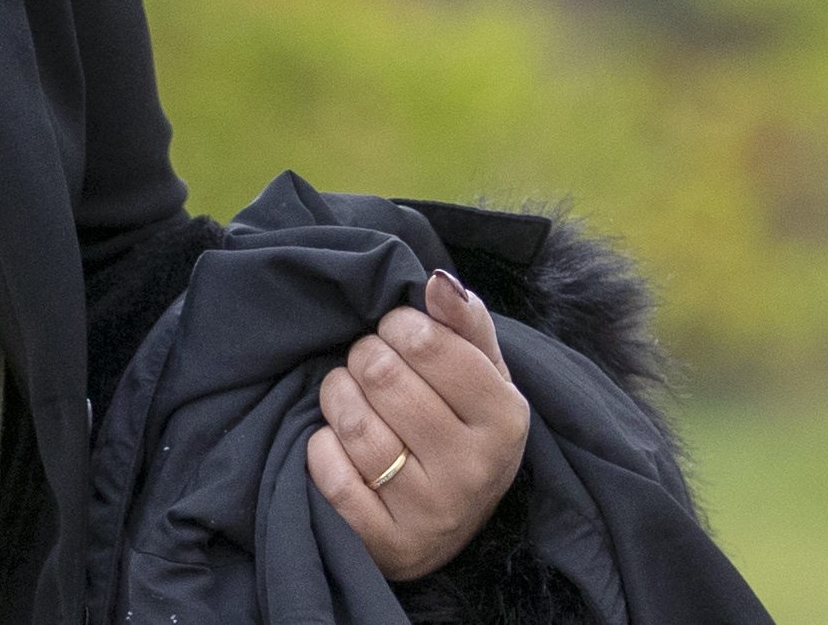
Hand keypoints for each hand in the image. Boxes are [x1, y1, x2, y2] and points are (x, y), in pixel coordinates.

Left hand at [306, 268, 529, 580]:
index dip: (397, 325)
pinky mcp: (388, 545)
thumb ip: (463, 321)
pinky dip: (323, 448)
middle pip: (382, 375)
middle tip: (371, 367)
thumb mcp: (478, 372)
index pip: (427, 342)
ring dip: (338, 397)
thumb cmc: (458, 423)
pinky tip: (341, 447)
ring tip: (352, 399)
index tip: (397, 333)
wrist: (447, 517)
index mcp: (505, 421)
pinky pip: (329, 471)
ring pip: (350, 421)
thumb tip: (438, 282)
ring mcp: (432, 514)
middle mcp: (474, 473)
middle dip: (364, 357)